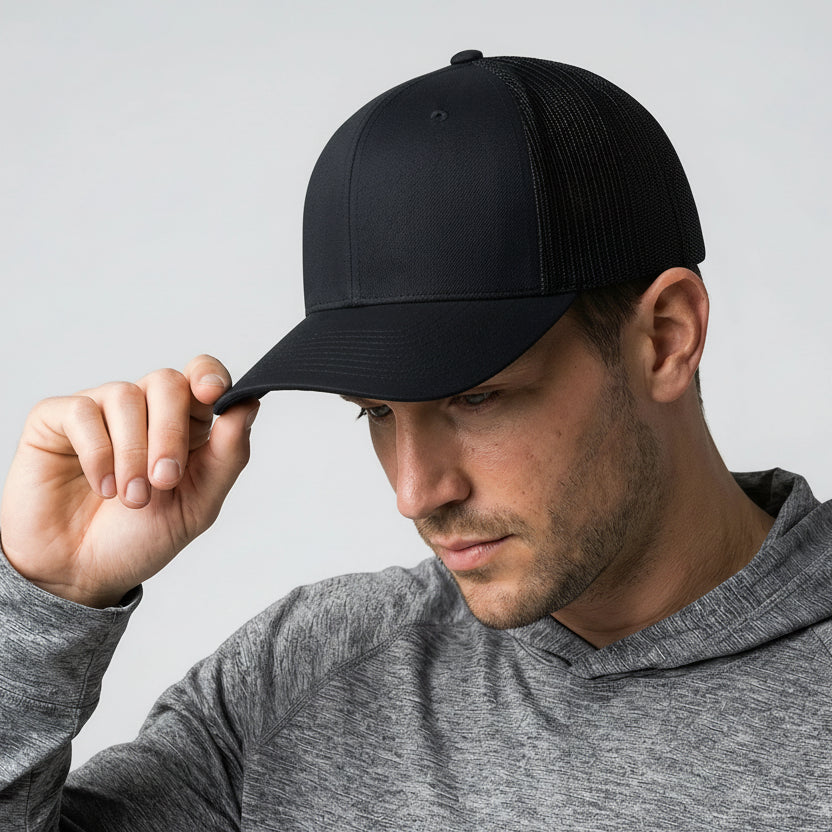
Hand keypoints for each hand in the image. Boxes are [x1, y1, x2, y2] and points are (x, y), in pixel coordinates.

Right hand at [0, 356, 257, 607]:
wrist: (82, 574)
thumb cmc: (140, 538)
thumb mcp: (199, 504)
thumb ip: (228, 455)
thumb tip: (248, 405)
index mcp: (186, 425)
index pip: (202, 376)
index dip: (209, 375)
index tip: (213, 394)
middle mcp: (144, 410)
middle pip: (167, 382)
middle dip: (171, 433)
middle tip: (165, 480)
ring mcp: (99, 411)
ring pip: (126, 396)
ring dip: (134, 453)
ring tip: (132, 497)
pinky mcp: (55, 419)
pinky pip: (82, 412)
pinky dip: (98, 453)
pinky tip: (103, 487)